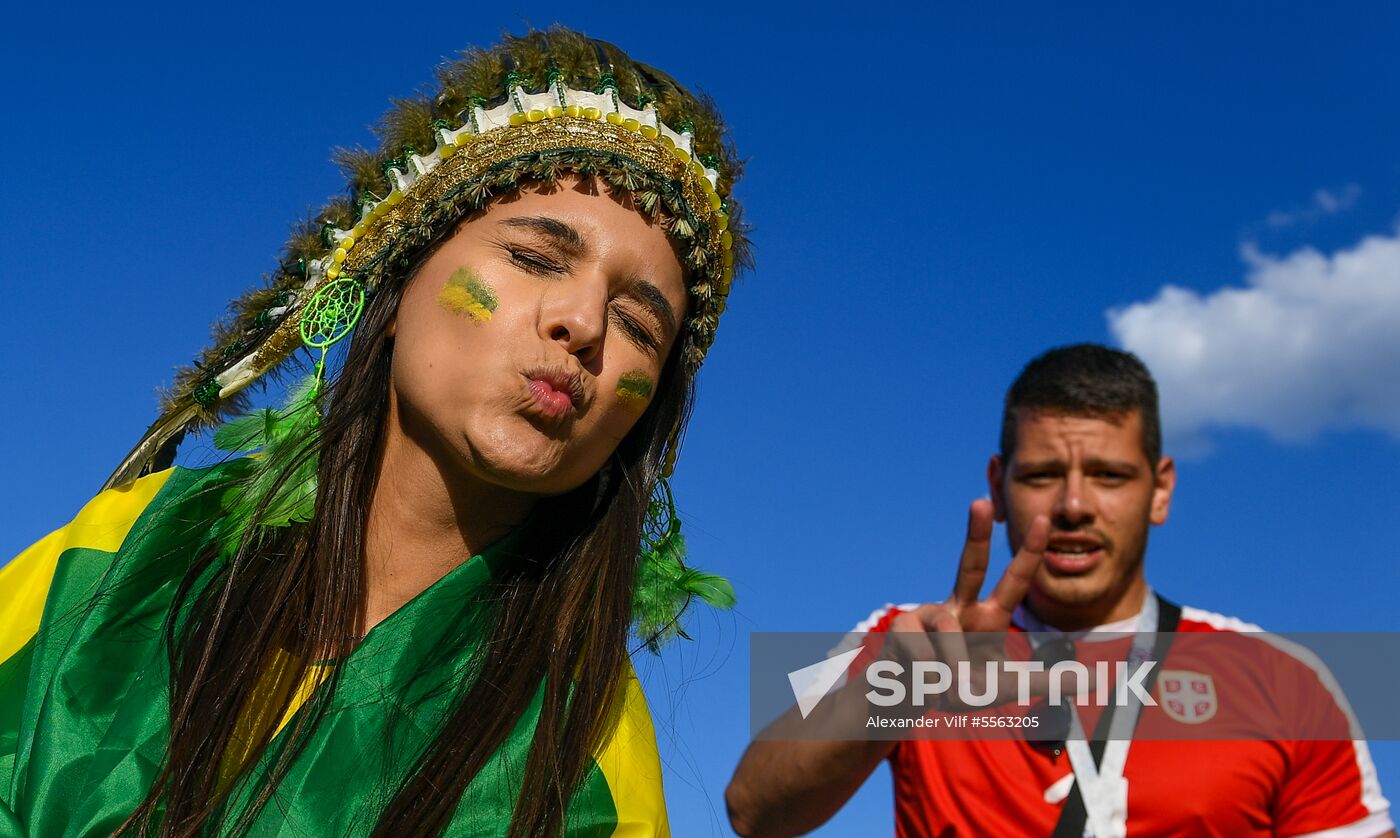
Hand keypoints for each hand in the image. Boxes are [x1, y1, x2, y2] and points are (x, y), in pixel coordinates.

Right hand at [878, 500, 1048, 711]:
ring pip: (953, 639)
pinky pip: (928, 654)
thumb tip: (1098, 678)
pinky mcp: (903, 625)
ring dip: (955, 675)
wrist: (910, 699)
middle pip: (970, 565)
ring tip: (948, 690)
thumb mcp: (1010, 684)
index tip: (1043, 519)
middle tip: (979, 501)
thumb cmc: (961, 686)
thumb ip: (1051, 680)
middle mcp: (959, 605)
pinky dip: (932, 679)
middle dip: (975, 533)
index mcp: (987, 615)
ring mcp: (929, 613)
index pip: (1014, 580)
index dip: (1029, 552)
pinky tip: (922, 681)